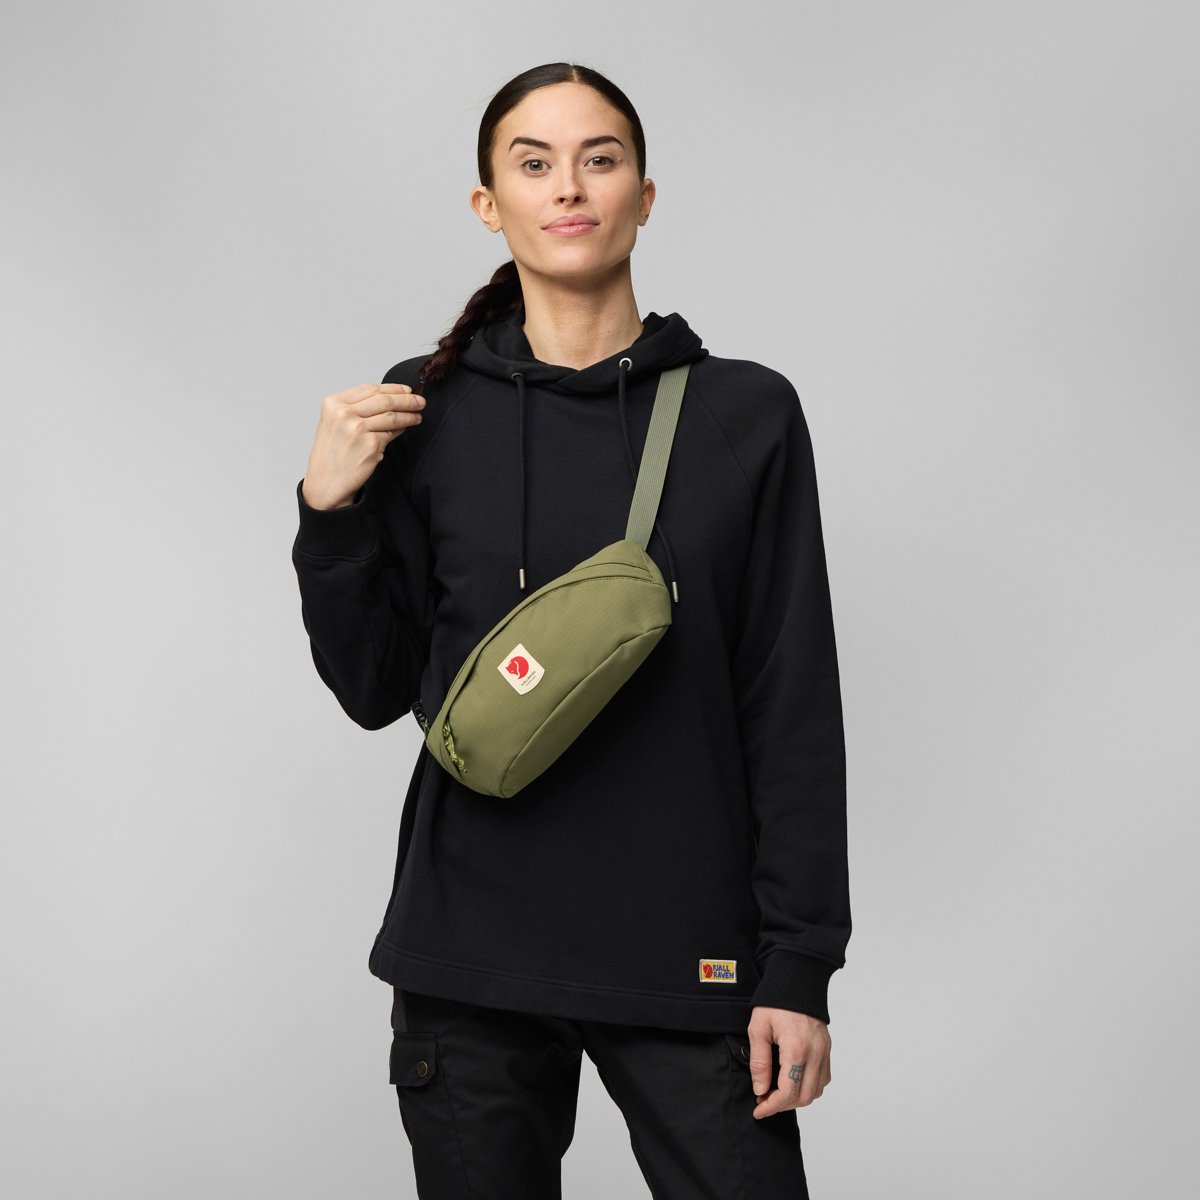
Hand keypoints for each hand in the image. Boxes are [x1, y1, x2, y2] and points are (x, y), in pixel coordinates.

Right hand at [302, 382, 425, 510]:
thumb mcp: (335, 424)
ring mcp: (357, 428)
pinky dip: (400, 430)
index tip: (407, 390)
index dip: (392, 388)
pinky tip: (405, 429)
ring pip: (391, 416)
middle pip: (383, 400)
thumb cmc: (332, 455)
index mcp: (333, 403)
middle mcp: (343, 413)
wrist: (325, 483)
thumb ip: (357, 409)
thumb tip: (390, 401)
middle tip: (420, 401)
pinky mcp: (370, 444)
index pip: (369, 388)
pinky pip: (391, 433)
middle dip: (406, 400)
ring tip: (418, 415)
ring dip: (408, 415)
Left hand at [746, 1006, 831, 1117]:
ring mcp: (824, 1052)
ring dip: (797, 1098)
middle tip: (764, 1099)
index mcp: (796, 1048)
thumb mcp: (758, 1029)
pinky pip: (823, 1079)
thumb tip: (761, 1090)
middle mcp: (815, 1053)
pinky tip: (793, 1081)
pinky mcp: (827, 1049)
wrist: (797, 980)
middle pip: (804, 1097)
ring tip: (777, 1091)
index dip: (772, 1107)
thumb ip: (759, 1062)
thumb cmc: (775, 1002)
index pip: (788, 1092)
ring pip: (816, 1091)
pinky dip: (809, 1087)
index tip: (759, 1109)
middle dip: (783, 1105)